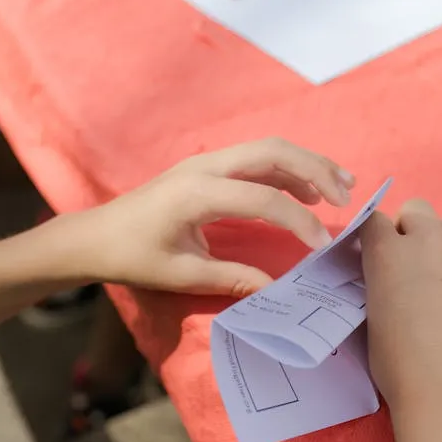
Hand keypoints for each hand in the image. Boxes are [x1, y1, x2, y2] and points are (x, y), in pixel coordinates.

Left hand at [46, 138, 355, 296]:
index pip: (262, 198)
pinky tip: (309, 191)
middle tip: (346, 198)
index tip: (322, 246)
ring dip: (307, 164)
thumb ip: (233, 279)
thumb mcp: (181, 275)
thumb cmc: (132, 257)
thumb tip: (278, 291)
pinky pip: (256, 158)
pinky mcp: (209, 167)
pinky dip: (288, 169)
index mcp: (196, 192)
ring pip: (268, 149)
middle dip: (315, 170)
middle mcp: (205, 166)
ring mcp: (207, 162)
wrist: (95, 236)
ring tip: (341, 187)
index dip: (298, 221)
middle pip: (273, 152)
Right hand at [360, 199, 441, 408]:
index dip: (369, 237)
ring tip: (431, 283)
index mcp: (389, 252)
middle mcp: (430, 243)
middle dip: (405, 231)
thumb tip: (381, 276)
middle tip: (401, 268)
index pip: (373, 219)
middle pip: (415, 211)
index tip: (367, 258)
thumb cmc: (398, 364)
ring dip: (435, 244)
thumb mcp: (370, 316)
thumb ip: (375, 282)